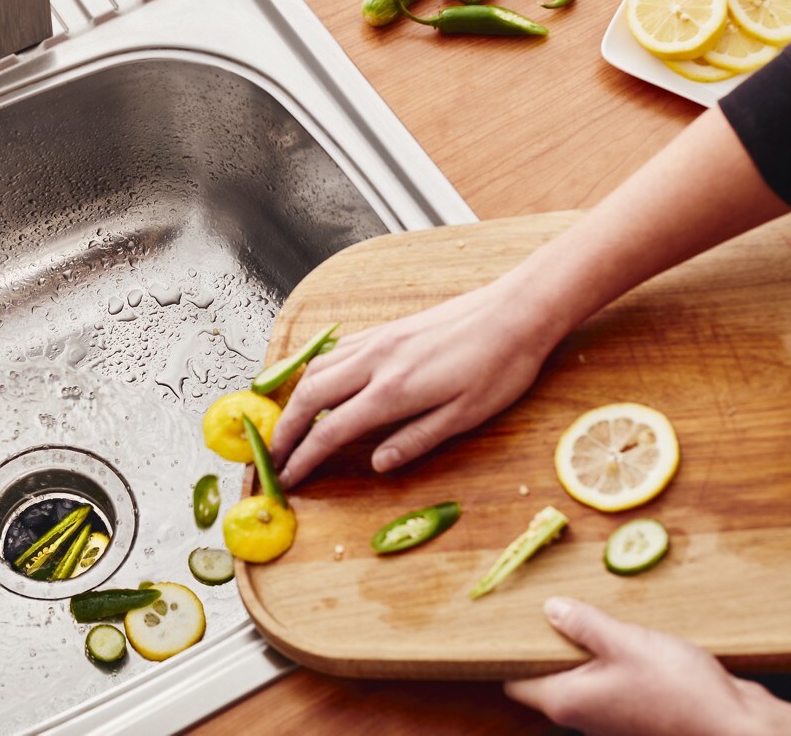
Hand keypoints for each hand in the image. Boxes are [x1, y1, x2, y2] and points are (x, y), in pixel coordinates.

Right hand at [271, 279, 560, 487]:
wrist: (517, 312)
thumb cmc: (501, 367)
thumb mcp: (465, 416)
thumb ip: (416, 440)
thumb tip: (377, 464)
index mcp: (393, 391)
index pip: (331, 430)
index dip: (304, 457)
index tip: (289, 478)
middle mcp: (375, 362)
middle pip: (309, 397)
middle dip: (284, 430)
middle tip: (274, 457)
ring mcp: (378, 341)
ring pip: (317, 369)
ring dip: (296, 400)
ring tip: (290, 426)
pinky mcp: (386, 329)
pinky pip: (336, 351)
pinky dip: (316, 372)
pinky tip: (321, 385)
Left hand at [505, 598, 790, 735]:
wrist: (734, 727)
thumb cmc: (677, 690)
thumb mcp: (623, 642)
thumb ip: (583, 624)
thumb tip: (551, 608)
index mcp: (566, 702)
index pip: (515, 683)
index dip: (510, 654)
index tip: (509, 624)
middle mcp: (583, 716)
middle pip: (547, 678)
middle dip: (549, 645)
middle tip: (551, 608)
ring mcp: (610, 719)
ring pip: (580, 680)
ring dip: (583, 651)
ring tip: (591, 617)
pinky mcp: (636, 715)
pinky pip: (609, 684)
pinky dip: (609, 663)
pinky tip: (623, 639)